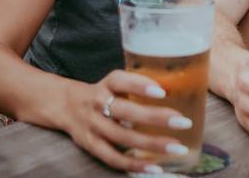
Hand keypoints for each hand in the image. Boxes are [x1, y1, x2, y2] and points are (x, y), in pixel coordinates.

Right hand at [63, 70, 193, 173]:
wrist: (65, 105)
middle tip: (183, 121)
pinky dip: (135, 164)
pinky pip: (114, 158)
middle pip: (125, 112)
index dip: (140, 85)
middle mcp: (98, 104)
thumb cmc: (102, 93)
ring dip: (152, 144)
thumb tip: (177, 90)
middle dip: (156, 117)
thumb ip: (137, 86)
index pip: (120, 81)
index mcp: (106, 85)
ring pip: (123, 137)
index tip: (162, 91)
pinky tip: (156, 167)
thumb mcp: (114, 83)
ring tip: (177, 147)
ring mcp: (93, 126)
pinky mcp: (91, 145)